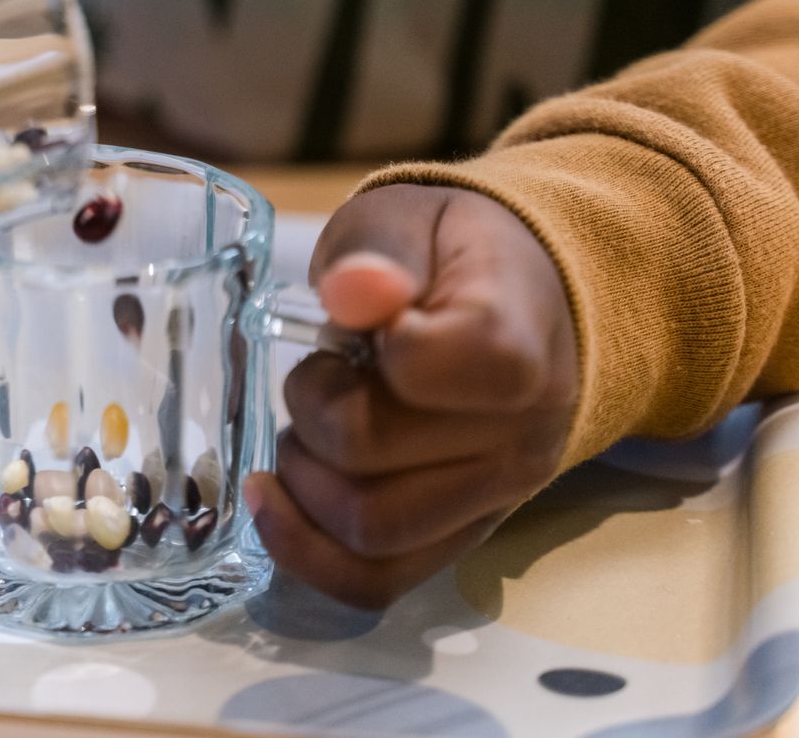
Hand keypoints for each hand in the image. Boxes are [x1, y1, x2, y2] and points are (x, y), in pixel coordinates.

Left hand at [244, 184, 577, 608]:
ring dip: (302, 482)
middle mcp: (520, 437)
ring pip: (369, 534)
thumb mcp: (411, 217)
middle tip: (318, 372)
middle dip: (311, 411)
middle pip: (370, 458)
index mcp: (513, 344)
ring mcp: (497, 496)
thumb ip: (379, 250)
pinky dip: (309, 553)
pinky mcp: (465, 533)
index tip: (359, 327)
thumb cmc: (454, 253)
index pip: (416, 370)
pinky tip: (273, 501)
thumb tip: (353, 290)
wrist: (525, 297)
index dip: (360, 350)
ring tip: (306, 430)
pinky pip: (380, 580)